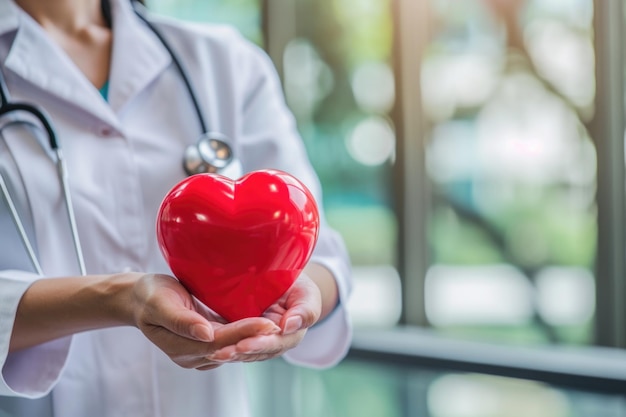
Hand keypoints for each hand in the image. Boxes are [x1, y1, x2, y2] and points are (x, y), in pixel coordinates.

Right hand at [129, 273, 282, 369]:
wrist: (140, 299)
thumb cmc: (149, 296)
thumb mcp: (160, 303)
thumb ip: (181, 320)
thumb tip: (206, 334)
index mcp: (180, 348)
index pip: (219, 342)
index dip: (244, 332)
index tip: (267, 323)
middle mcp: (192, 356)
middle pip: (230, 347)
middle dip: (256, 337)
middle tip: (283, 325)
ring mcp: (200, 353)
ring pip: (233, 347)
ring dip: (255, 338)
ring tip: (281, 325)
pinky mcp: (207, 344)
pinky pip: (230, 342)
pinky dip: (247, 334)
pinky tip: (265, 324)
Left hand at [207, 273, 321, 362]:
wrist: (286, 281)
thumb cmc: (298, 287)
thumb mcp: (307, 294)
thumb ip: (304, 311)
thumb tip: (288, 327)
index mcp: (291, 335)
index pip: (274, 343)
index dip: (258, 344)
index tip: (243, 344)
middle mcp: (275, 344)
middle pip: (257, 353)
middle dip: (238, 353)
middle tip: (220, 353)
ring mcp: (260, 343)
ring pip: (244, 353)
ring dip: (228, 354)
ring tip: (211, 353)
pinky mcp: (246, 337)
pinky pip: (235, 345)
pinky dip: (223, 347)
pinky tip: (209, 349)